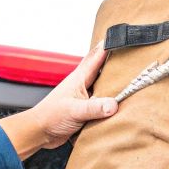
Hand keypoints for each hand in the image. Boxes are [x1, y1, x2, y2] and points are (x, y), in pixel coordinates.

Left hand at [0, 49, 117, 159]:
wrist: (39, 131)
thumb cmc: (50, 117)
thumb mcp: (74, 111)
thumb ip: (94, 108)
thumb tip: (114, 104)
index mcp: (78, 79)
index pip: (95, 58)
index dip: (107, 47)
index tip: (119, 37)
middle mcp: (82, 85)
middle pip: (101, 68)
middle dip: (113, 60)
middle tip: (128, 53)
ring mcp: (83, 96)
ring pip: (102, 85)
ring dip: (113, 81)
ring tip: (128, 77)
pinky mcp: (85, 108)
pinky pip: (102, 101)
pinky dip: (110, 100)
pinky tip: (118, 102)